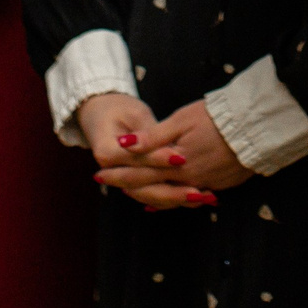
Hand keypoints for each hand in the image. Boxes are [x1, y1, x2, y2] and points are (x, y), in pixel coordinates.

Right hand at [78, 93, 208, 210]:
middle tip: (199, 192)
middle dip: (173, 191)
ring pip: (151, 195)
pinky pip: (155, 193)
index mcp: (108, 152)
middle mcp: (112, 171)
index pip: (138, 160)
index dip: (160, 159)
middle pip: (144, 187)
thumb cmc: (120, 109)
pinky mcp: (134, 180)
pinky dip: (176, 196)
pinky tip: (199, 197)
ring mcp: (123, 179)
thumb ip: (152, 134)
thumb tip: (170, 148)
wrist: (101, 112)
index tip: (182, 158)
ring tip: (205, 198)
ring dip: (178, 198)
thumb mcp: (135, 114)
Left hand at [98, 99, 249, 209]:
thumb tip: (124, 145)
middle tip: (106, 184)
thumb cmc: (217, 117)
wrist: (256, 127)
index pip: (140, 172)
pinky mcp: (220, 184)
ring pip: (171, 196)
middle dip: (128, 186)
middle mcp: (188, 179)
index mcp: (176, 162)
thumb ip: (152, 137)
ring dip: (151, 195)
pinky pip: (191, 195)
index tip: (99, 174)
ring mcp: (205, 183)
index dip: (118, 174)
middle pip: (152, 187)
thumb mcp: (182, 120)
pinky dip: (175, 198)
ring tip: (133, 195)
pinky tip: (169, 197)